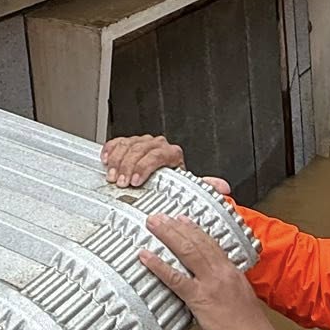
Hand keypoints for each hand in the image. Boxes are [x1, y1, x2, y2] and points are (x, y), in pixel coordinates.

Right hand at [101, 133, 232, 195]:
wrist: (160, 173)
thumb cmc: (171, 180)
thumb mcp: (186, 183)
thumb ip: (203, 185)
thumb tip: (223, 188)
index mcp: (171, 153)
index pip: (157, 155)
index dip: (145, 167)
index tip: (136, 181)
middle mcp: (157, 145)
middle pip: (139, 150)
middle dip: (128, 167)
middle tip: (121, 182)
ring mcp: (141, 142)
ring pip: (127, 145)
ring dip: (117, 161)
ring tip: (113, 176)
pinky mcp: (128, 143)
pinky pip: (118, 141)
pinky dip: (110, 150)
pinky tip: (106, 160)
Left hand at [141, 215, 281, 329]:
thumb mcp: (242, 306)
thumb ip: (227, 296)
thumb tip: (214, 299)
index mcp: (234, 274)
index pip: (212, 244)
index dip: (196, 230)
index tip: (184, 220)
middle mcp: (223, 273)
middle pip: (197, 241)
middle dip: (177, 226)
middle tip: (161, 216)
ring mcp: (211, 284)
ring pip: (187, 251)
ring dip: (167, 234)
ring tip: (153, 223)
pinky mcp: (201, 299)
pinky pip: (175, 278)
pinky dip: (159, 265)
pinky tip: (146, 256)